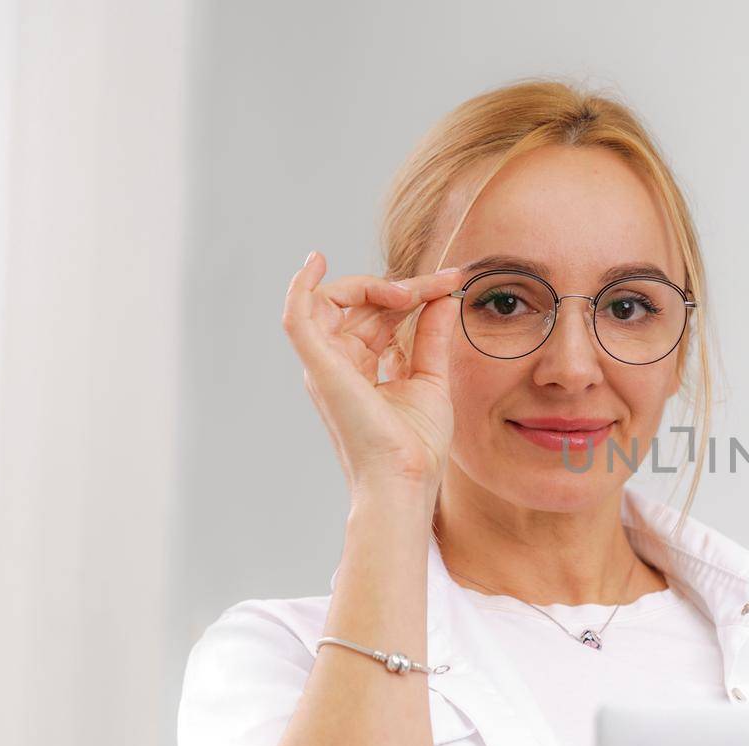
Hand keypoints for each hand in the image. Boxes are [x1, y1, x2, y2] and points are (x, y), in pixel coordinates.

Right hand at [280, 250, 467, 504]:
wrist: (407, 479)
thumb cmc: (415, 445)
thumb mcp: (430, 378)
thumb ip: (432, 336)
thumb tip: (444, 297)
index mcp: (359, 366)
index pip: (379, 314)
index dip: (413, 292)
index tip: (451, 281)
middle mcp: (336, 362)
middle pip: (359, 304)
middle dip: (400, 287)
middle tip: (440, 284)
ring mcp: (325, 365)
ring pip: (332, 301)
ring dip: (372, 286)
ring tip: (409, 291)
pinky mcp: (320, 368)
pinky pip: (297, 317)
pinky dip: (301, 288)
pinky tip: (315, 263)